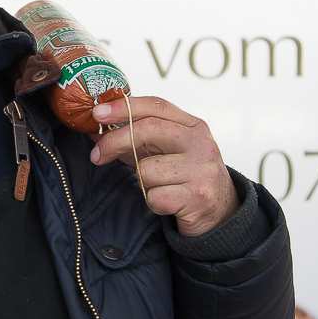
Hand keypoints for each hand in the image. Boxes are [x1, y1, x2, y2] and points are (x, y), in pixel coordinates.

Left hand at [88, 96, 237, 236]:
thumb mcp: (166, 152)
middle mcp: (200, 143)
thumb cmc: (184, 177)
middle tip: (96, 155)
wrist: (221, 212)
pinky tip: (167, 202)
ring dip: (142, 183)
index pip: (155, 106)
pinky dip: (153, 202)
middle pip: (147, 130)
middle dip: (115, 142)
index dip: (123, 106)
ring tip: (159, 187)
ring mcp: (202, 169)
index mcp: (193, 126)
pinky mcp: (198, 197)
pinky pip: (154, 196)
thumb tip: (96, 132)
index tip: (96, 113)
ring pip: (146, 170)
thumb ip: (136, 139)